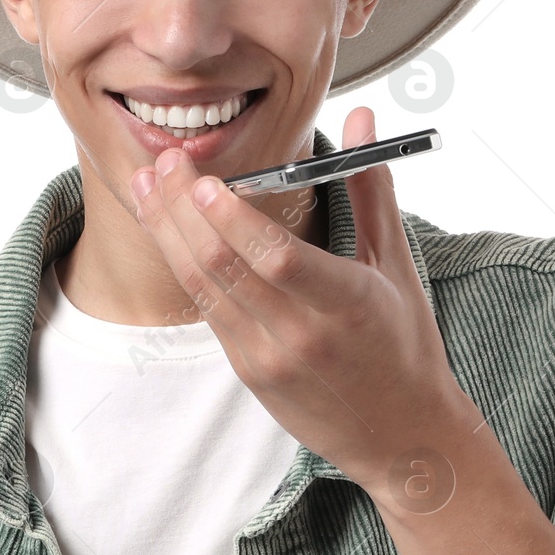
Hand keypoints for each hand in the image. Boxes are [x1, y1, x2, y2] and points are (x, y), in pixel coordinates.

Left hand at [128, 107, 477, 492]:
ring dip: (169, 231)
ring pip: (203, 286)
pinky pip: (208, 309)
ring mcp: (268, 357)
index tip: (204, 179)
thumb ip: (371, 187)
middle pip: (225, 266)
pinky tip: (168, 229)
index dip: (234, 219)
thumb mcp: (398, 265)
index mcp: (346, 304)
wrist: (400, 434)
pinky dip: (184, 264)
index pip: (278, 258)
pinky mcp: (248, 371)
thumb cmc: (405, 344)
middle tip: (167, 161)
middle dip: (184, 208)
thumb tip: (361, 119)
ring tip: (149, 185)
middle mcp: (301, 334)